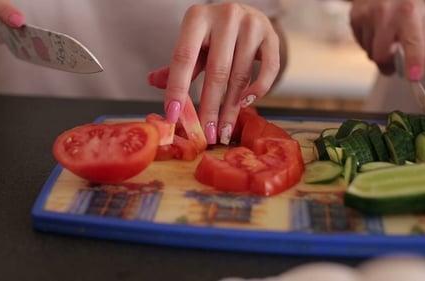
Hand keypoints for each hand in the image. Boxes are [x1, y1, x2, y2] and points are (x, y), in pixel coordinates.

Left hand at [148, 3, 280, 144]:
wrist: (246, 12)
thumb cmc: (215, 33)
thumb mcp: (193, 43)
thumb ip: (177, 65)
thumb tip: (153, 82)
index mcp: (198, 18)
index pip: (183, 58)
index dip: (177, 89)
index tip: (173, 116)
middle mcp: (225, 17)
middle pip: (216, 72)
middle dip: (210, 108)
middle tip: (206, 134)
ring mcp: (251, 25)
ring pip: (240, 75)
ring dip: (231, 108)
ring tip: (223, 130)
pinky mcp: (271, 35)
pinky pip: (269, 69)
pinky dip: (258, 90)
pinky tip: (246, 104)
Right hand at [350, 0, 424, 79]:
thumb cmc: (403, 2)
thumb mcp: (418, 16)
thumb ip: (415, 41)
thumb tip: (410, 67)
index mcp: (408, 12)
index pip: (412, 43)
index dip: (413, 63)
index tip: (413, 76)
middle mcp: (386, 14)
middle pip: (381, 55)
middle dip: (386, 65)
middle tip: (392, 67)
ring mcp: (367, 16)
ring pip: (369, 52)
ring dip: (377, 51)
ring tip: (384, 36)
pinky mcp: (354, 19)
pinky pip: (360, 43)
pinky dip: (368, 42)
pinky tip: (374, 29)